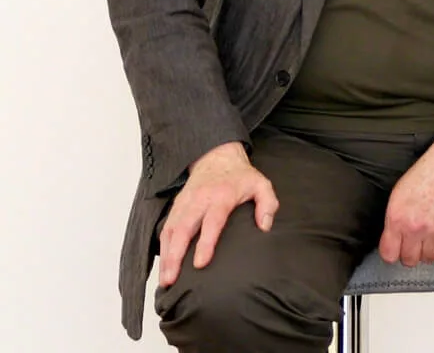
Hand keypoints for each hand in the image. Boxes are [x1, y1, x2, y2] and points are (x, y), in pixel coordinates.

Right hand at [157, 141, 277, 287]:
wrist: (218, 157)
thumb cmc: (241, 176)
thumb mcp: (261, 184)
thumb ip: (267, 204)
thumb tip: (264, 227)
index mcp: (221, 196)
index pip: (211, 222)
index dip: (205, 243)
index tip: (199, 264)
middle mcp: (199, 200)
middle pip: (183, 229)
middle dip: (175, 255)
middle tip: (171, 280)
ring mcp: (185, 203)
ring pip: (170, 231)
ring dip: (166, 255)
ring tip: (165, 280)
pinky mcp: (176, 206)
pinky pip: (166, 228)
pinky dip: (162, 248)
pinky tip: (163, 265)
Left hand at [379, 129, 433, 266]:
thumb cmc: (425, 175)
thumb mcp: (398, 196)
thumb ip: (394, 222)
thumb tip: (393, 241)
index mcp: (397, 218)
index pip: (389, 255)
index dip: (393, 252)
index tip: (397, 249)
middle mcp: (414, 228)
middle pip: (410, 260)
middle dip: (412, 252)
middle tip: (417, 240)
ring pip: (429, 258)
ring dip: (430, 248)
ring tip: (432, 232)